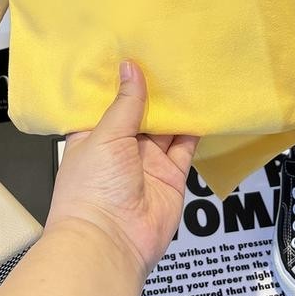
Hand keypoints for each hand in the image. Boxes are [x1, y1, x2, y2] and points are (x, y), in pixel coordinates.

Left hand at [45, 61, 198, 278]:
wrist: (111, 243)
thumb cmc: (92, 191)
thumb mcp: (105, 136)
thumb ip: (125, 103)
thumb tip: (130, 68)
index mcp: (94, 136)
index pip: (110, 102)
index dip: (122, 80)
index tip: (136, 53)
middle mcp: (121, 148)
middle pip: (142, 112)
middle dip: (154, 89)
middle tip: (169, 57)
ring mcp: (148, 162)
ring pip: (166, 127)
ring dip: (176, 106)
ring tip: (188, 75)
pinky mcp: (171, 175)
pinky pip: (186, 147)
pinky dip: (195, 129)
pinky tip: (202, 107)